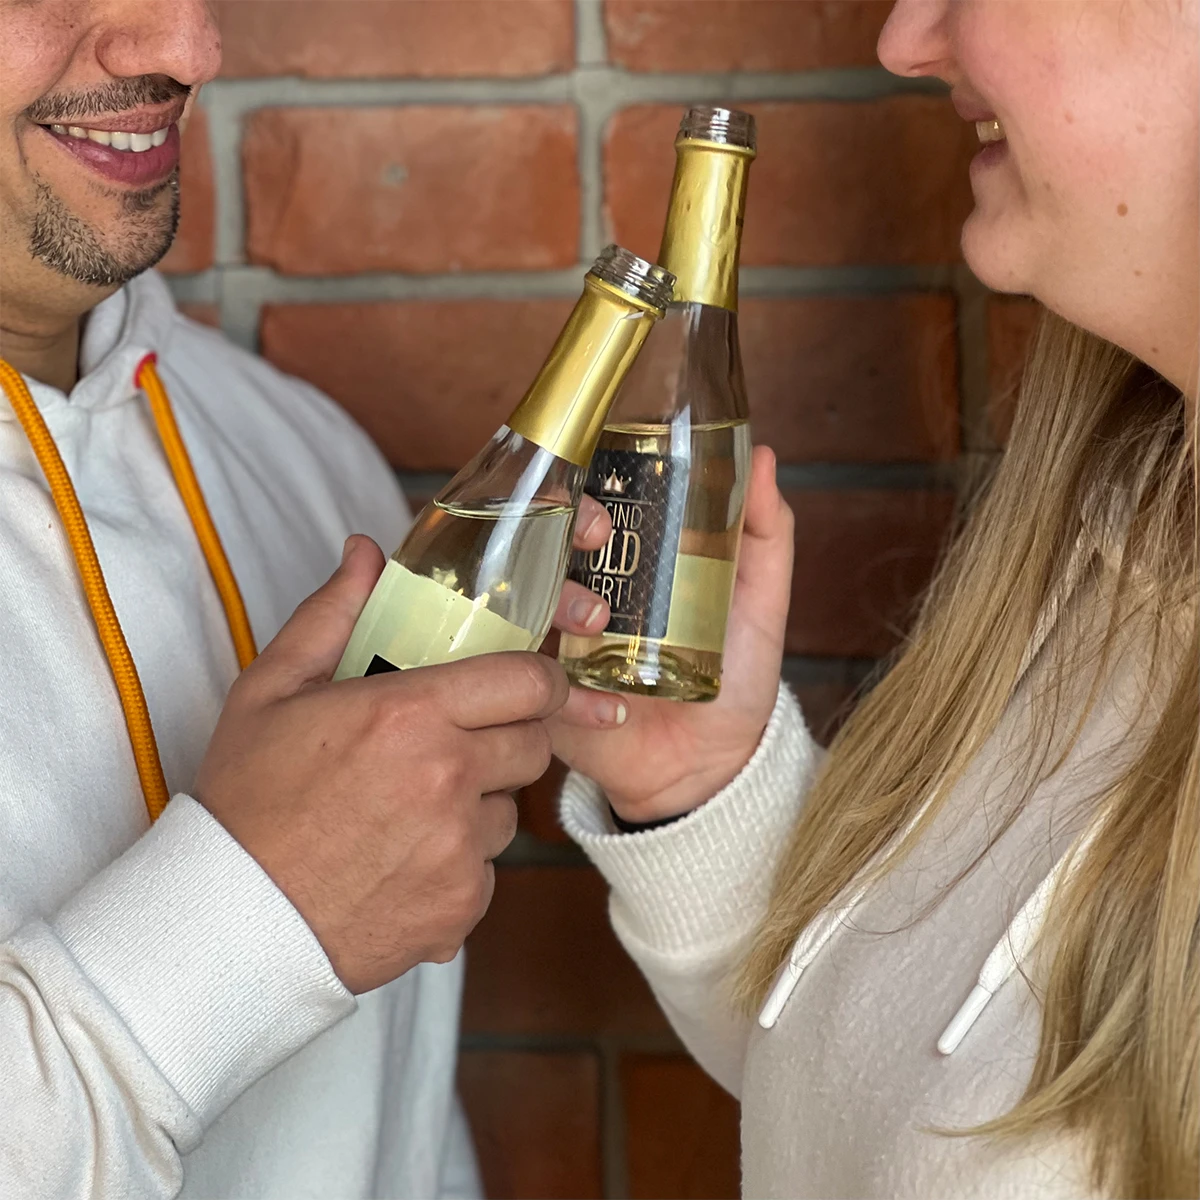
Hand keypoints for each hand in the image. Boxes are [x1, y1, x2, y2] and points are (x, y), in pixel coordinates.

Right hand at [194, 537, 568, 994]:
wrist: (228, 920)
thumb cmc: (246, 800)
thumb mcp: (273, 691)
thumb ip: (331, 614)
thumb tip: (364, 552)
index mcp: (410, 714)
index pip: (529, 681)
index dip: (540, 679)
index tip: (528, 683)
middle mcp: (448, 778)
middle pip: (534, 743)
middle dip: (509, 736)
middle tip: (455, 744)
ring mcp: (459, 848)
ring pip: (510, 810)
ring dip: (480, 803)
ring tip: (410, 810)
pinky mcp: (461, 906)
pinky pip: (487, 869)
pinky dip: (458, 863)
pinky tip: (400, 861)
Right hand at [549, 446, 793, 822]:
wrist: (712, 765)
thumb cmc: (734, 678)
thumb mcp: (759, 603)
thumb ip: (765, 534)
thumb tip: (765, 457)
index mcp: (621, 559)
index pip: (583, 500)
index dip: (582, 483)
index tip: (610, 494)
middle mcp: (577, 588)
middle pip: (539, 536)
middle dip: (561, 525)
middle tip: (597, 538)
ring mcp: (554, 639)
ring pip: (523, 597)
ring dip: (560, 600)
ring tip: (599, 623)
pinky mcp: (542, 693)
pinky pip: (528, 677)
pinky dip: (570, 690)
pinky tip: (613, 708)